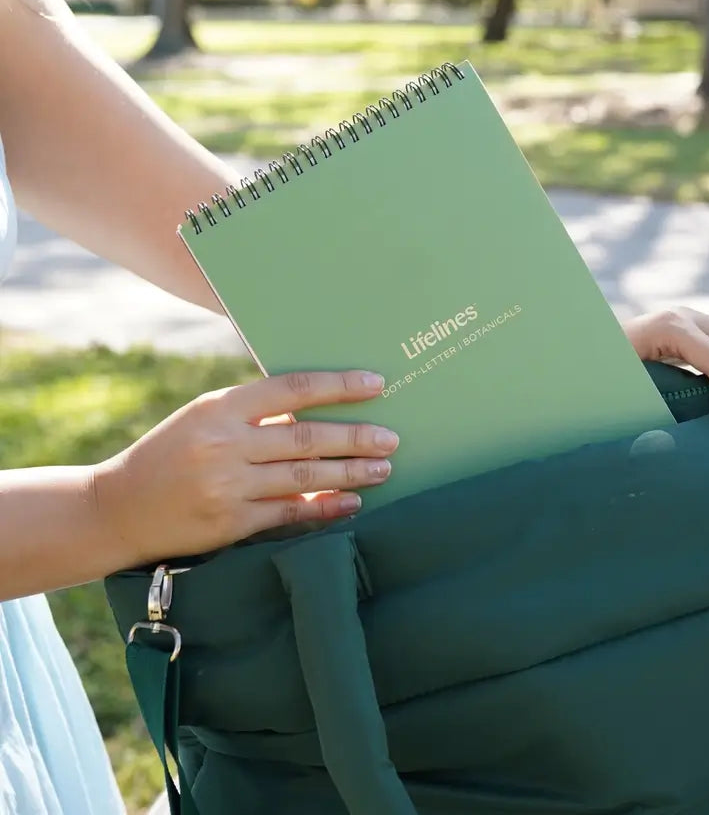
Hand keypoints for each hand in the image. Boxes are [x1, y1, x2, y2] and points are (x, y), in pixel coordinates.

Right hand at [93, 370, 397, 564]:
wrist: (118, 507)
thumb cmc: (170, 454)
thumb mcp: (204, 418)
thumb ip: (254, 415)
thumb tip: (319, 412)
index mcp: (220, 407)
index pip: (292, 389)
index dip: (338, 386)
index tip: (376, 383)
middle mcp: (225, 443)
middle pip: (306, 436)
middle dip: (355, 437)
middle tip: (392, 438)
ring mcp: (228, 485)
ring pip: (304, 475)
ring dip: (350, 472)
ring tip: (383, 468)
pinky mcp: (230, 523)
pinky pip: (290, 513)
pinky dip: (324, 507)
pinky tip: (352, 502)